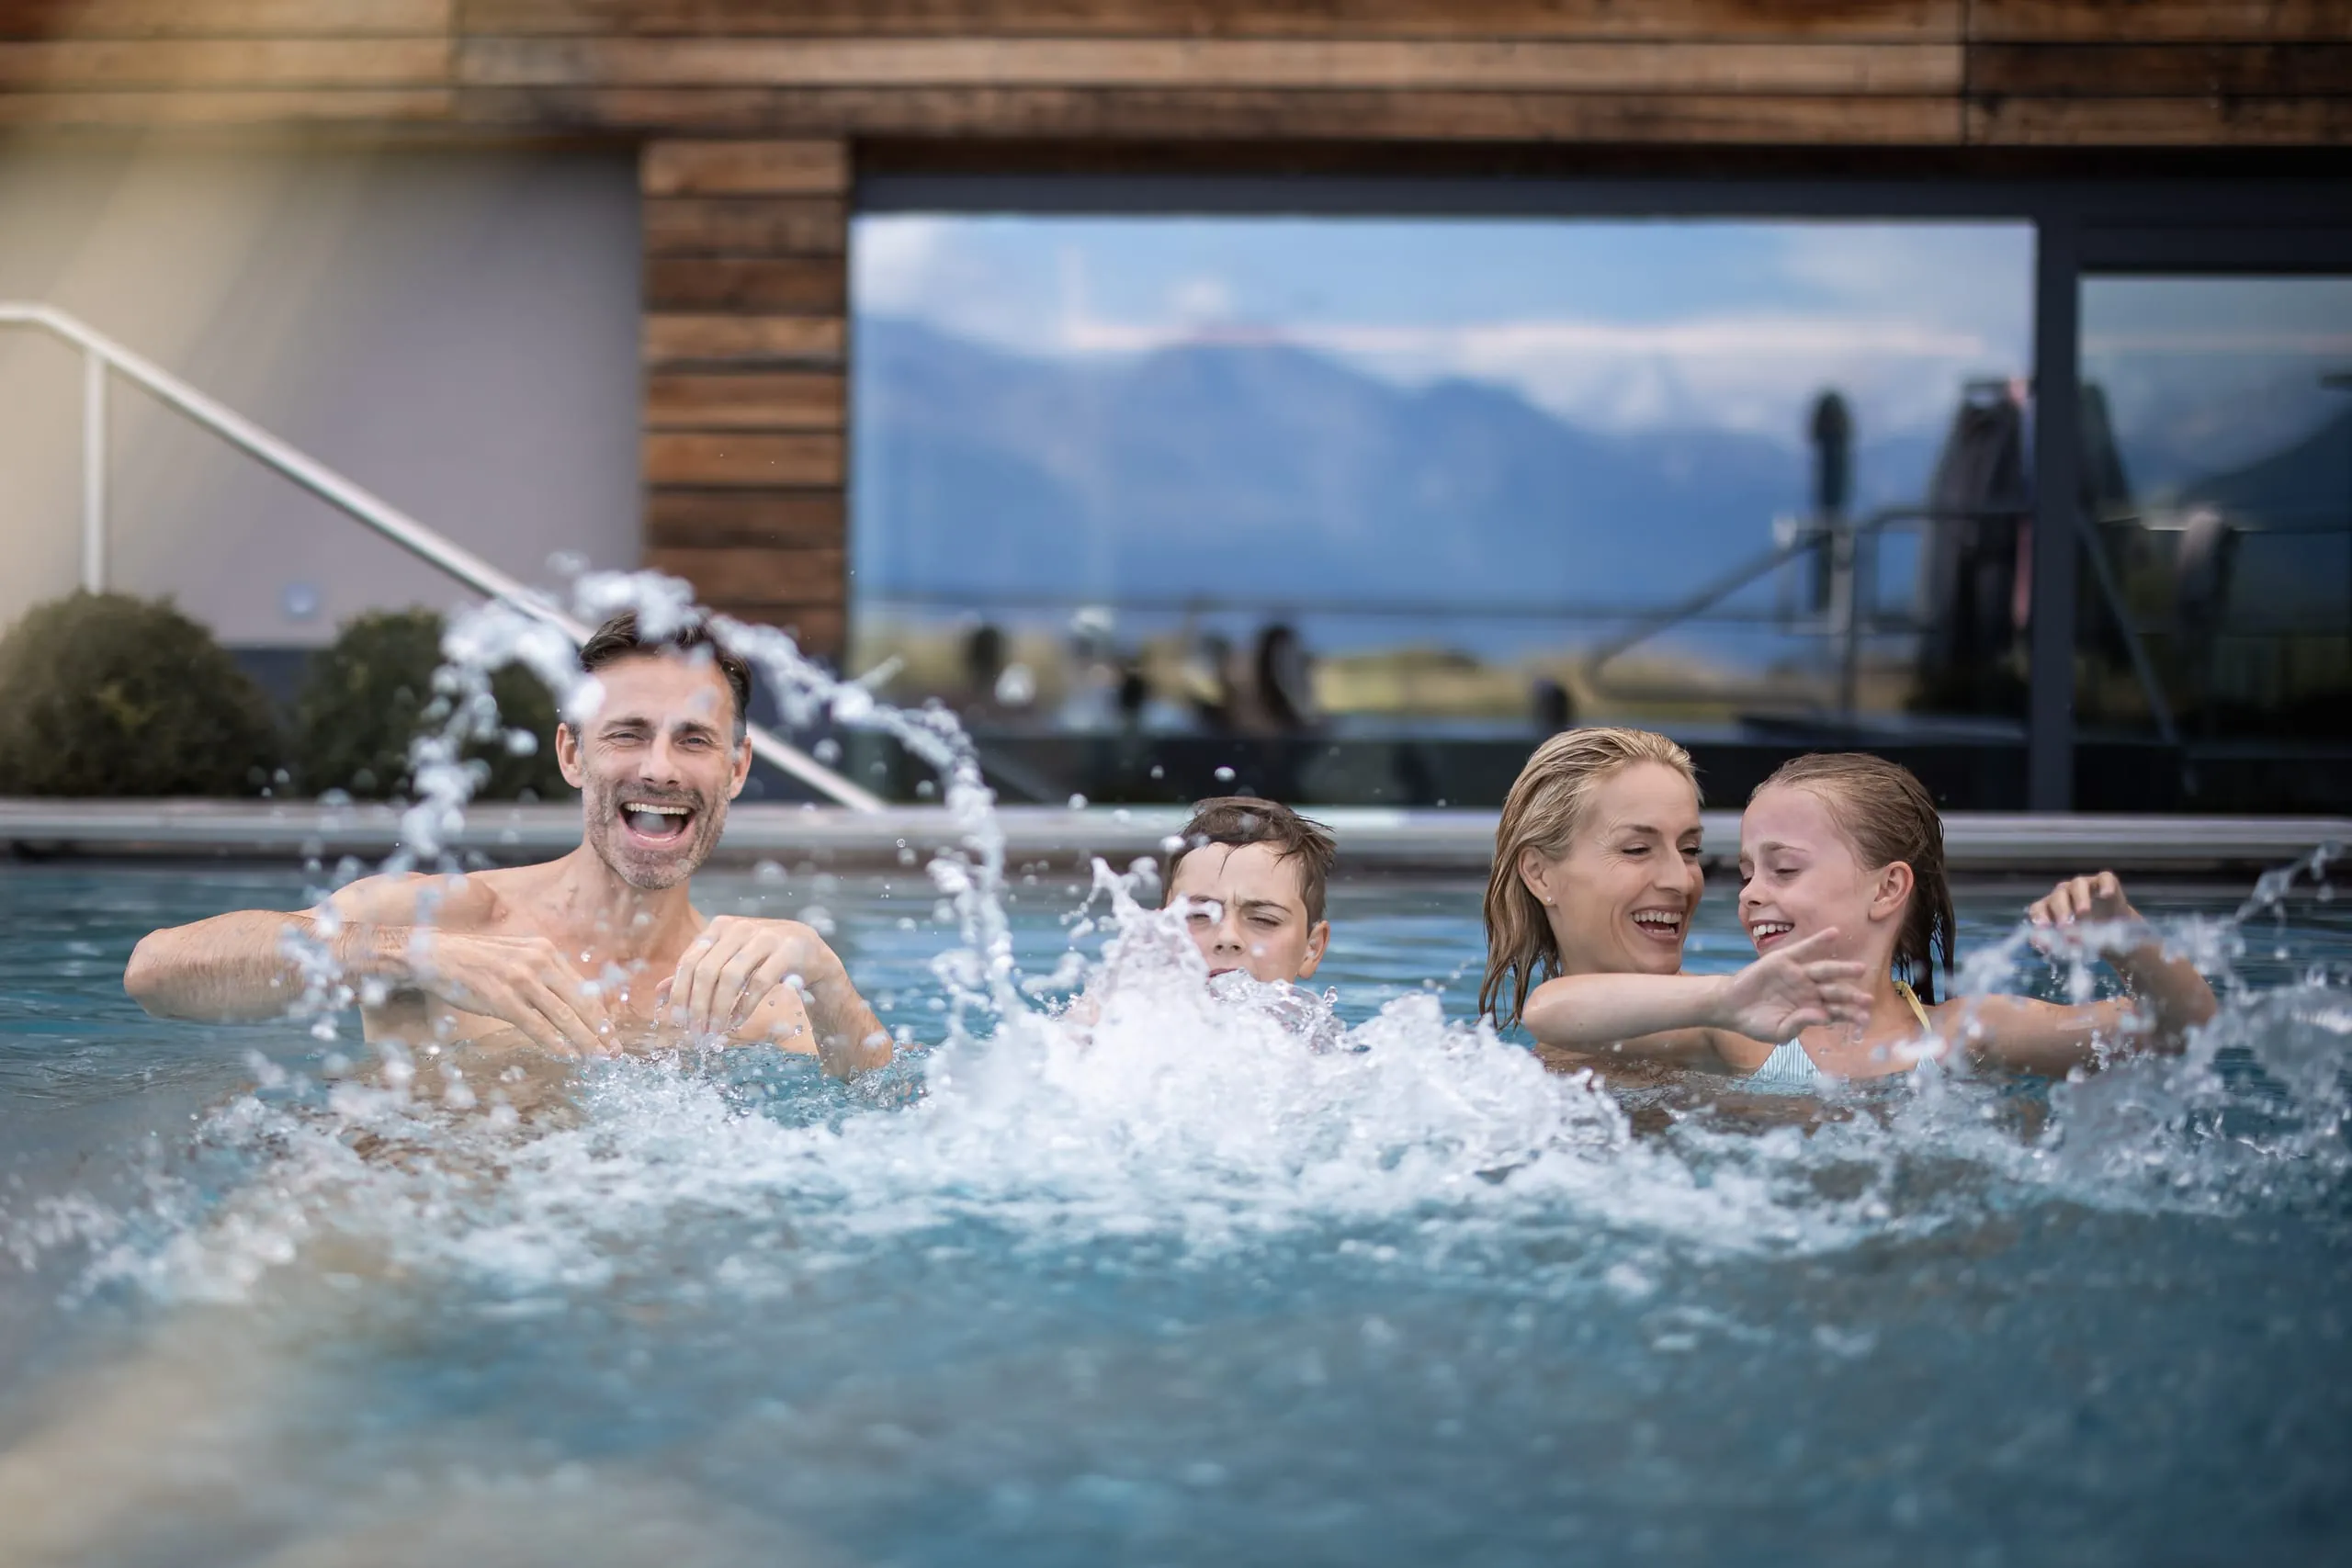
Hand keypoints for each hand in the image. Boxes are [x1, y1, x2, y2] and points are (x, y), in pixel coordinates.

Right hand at [401, 929, 610, 1055]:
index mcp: (547, 952)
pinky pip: (536, 1025)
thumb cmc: (478, 962)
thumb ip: (544, 975)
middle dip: (601, 1031)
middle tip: (614, 1052)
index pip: (583, 987)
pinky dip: (555, 1042)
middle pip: (580, 1002)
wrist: (437, 955)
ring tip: (597, 1058)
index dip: (600, 1014)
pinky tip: (567, 1055)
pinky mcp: (502, 999)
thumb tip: (569, 1001)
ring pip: (564, 1015)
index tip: (611, 1033)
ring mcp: (521, 980)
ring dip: (585, 1040)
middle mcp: (539, 962)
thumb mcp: (518, 957)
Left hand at [658, 915, 836, 1038]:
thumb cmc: (761, 958)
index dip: (680, 994)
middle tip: (695, 1033)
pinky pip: (759, 984)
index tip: (678, 1022)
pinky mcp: (787, 952)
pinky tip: (736, 1022)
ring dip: (719, 1010)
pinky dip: (744, 1007)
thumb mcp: (727, 961)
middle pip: (707, 971)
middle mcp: (740, 928)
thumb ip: (695, 974)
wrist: (809, 952)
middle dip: (697, 1006)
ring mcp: (765, 937)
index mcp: (720, 926)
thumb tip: (659, 996)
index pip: (689, 962)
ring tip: (714, 1032)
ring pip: (730, 978)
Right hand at [1713, 929, 1869, 1041]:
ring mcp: (1797, 974)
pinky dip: (1819, 941)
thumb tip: (1823, 1016)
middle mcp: (1808, 991)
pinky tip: (1834, 933)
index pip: (1835, 1011)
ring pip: (1824, 970)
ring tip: (1860, 969)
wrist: (1730, 1008)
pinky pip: (1805, 949)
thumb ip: (1800, 1024)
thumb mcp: (1779, 1031)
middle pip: (1835, 991)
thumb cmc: (1756, 1023)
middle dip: (1851, 995)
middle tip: (1868, 999)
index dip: (1850, 1014)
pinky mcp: (1784, 960)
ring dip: (1842, 969)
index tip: (1864, 1018)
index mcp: (1810, 1009)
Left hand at [2028, 871, 2141, 952]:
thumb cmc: (2091, 938)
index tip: (2043, 927)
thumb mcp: (2076, 945)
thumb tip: (2048, 946)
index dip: (2039, 917)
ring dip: (2079, 898)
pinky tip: (2106, 895)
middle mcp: (2064, 894)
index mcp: (2051, 909)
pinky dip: (2105, 885)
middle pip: (2058, 896)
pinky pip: (2104, 879)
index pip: (2038, 909)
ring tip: (2083, 912)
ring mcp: (2085, 885)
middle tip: (2065, 927)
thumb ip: (2061, 944)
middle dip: (2060, 911)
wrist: (2119, 936)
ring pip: (2078, 884)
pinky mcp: (2105, 881)